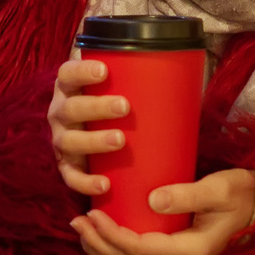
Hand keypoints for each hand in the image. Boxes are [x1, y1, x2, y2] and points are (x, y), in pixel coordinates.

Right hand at [48, 57, 130, 198]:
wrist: (100, 140)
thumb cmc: (116, 107)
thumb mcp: (122, 90)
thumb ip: (144, 81)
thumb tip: (193, 71)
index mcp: (70, 88)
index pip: (67, 74)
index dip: (81, 71)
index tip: (104, 70)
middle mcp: (60, 112)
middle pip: (71, 107)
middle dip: (97, 106)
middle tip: (125, 106)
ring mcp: (61, 140)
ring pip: (70, 141)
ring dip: (94, 141)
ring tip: (120, 140)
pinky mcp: (66, 166)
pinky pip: (71, 176)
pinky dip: (86, 182)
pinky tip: (104, 185)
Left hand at [71, 168, 254, 254]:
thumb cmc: (244, 194)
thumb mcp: (221, 187)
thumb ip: (188, 194)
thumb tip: (152, 200)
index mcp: (191, 252)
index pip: (140, 249)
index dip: (111, 234)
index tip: (92, 213)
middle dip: (98, 244)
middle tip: (76, 221)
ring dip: (103, 250)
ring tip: (82, 229)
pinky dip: (117, 251)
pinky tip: (104, 236)